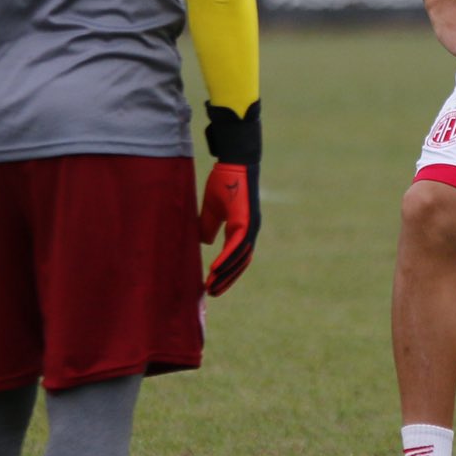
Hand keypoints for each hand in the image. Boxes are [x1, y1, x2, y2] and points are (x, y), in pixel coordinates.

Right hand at [199, 161, 258, 294]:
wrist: (235, 162)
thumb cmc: (225, 182)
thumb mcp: (212, 208)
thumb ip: (209, 226)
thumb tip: (205, 242)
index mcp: (242, 229)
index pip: (237, 257)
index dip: (226, 272)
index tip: (213, 284)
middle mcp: (249, 231)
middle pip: (240, 263)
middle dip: (226, 280)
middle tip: (211, 293)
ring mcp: (249, 227)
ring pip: (239, 258)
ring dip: (225, 274)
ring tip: (211, 287)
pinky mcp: (246, 221)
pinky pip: (236, 246)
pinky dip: (226, 259)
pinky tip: (215, 270)